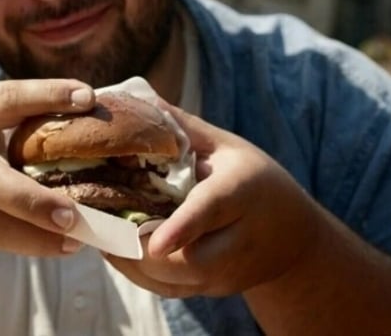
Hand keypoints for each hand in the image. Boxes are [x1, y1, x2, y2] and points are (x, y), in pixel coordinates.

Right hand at [0, 79, 93, 255]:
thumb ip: (20, 113)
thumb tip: (87, 104)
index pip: (6, 100)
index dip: (46, 95)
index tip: (86, 98)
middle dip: (31, 200)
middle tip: (72, 215)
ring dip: (35, 237)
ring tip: (77, 239)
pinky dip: (29, 245)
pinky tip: (62, 246)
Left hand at [104, 105, 323, 296]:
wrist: (293, 237)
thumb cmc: (256, 180)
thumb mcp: (227, 147)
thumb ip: (183, 130)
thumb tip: (140, 100)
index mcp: (241, 194)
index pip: (210, 212)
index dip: (182, 228)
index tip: (154, 242)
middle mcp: (237, 243)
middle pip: (186, 259)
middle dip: (137, 246)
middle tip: (97, 222)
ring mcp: (226, 274)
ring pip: (170, 281)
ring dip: (130, 260)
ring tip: (99, 234)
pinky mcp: (212, 290)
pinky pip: (167, 291)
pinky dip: (137, 273)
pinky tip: (116, 250)